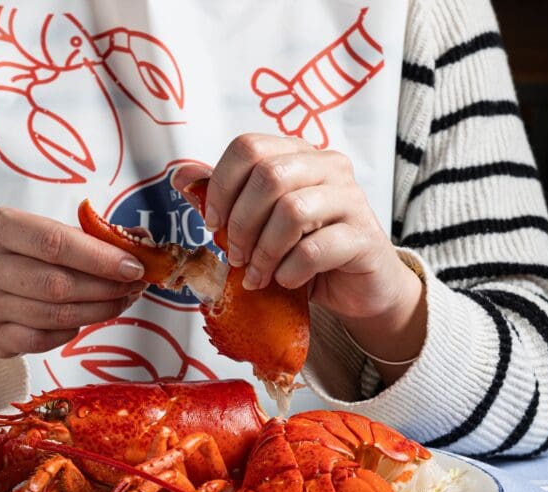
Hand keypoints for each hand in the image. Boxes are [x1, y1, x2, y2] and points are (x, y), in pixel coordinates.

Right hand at [0, 207, 145, 402]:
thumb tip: (137, 241)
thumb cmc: (13, 259)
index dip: (99, 257)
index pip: (54, 242)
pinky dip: (72, 330)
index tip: (132, 265)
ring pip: (55, 315)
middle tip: (134, 285)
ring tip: (121, 300)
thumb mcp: (36, 234)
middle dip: (105, 287)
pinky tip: (87, 318)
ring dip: (98, 310)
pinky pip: (43, 339)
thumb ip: (84, 237)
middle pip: (57, 283)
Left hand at [172, 134, 425, 378]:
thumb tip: (183, 176)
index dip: (221, 186)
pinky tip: (286, 281)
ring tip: (258, 275)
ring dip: (264, 251)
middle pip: (269, 176)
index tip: (213, 223)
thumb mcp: (261, 223)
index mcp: (299, 154)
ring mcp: (351, 200)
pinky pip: (315, 249)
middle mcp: (329, 167)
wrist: (358, 288)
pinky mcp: (365, 238)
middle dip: (241, 223)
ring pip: (292, 211)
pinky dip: (290, 271)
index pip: (249, 147)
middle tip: (235, 256)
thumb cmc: (307, 251)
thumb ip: (227, 197)